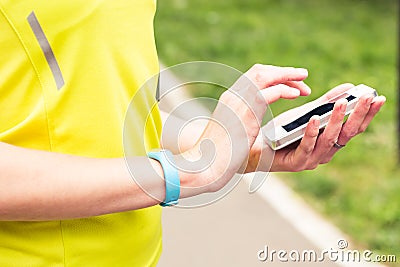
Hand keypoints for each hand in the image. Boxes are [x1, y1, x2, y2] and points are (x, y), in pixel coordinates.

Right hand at [179, 64, 310, 194]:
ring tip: (304, 80)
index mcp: (230, 99)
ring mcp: (239, 101)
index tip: (287, 80)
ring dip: (288, 76)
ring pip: (266, 76)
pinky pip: (271, 93)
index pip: (252, 76)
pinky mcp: (247, 112)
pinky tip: (297, 94)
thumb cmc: (217, 154)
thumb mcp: (229, 131)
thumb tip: (246, 124)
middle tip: (302, 76)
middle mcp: (234, 95)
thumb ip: (238, 121)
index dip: (272, 75)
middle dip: (283, 72)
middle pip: (260, 71)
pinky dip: (285, 90)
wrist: (206, 163)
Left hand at [246, 83, 385, 172]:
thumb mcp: (307, 114)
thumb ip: (326, 103)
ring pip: (329, 140)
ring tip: (341, 103)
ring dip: (336, 120)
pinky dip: (311, 132)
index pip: (354, 128)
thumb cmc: (283, 132)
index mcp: (331, 142)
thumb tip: (349, 87)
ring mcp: (312, 160)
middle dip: (358, 115)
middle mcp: (326, 153)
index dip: (367, 114)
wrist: (258, 149)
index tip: (378, 97)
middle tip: (367, 97)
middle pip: (347, 134)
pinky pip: (306, 146)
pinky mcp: (297, 163)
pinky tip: (314, 119)